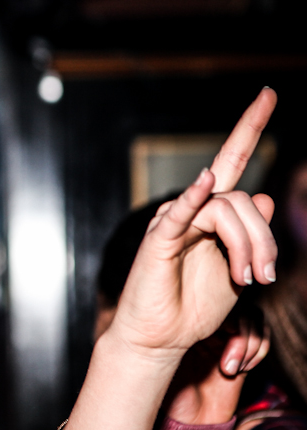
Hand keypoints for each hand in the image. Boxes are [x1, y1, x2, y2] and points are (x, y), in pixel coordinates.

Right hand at [108, 88, 277, 362]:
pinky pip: (181, 213)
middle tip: (266, 278)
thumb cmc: (195, 306)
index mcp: (212, 212)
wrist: (163, 338)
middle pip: (244, 200)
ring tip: (250, 280)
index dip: (250, 126)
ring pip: (227, 210)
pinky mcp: (160, 239)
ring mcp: (175, 221)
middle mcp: (194, 208)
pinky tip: (201, 185)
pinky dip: (192, 198)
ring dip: (248, 246)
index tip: (269, 92)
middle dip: (266, 238)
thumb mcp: (239, 268)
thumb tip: (265, 195)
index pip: (233, 160)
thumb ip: (252, 234)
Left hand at [164, 311, 269, 424]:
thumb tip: (175, 317)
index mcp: (185, 320)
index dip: (220, 312)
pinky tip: (239, 370)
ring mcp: (227, 339)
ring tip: (230, 369)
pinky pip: (262, 342)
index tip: (215, 332)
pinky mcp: (244, 355)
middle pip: (235, 307)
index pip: (208, 299)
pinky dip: (257, 352)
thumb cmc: (168, 390)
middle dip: (238, 333)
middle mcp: (208, 325)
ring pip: (253, 321)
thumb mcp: (162, 359)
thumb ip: (171, 336)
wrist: (188, 418)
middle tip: (226, 362)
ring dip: (247, 345)